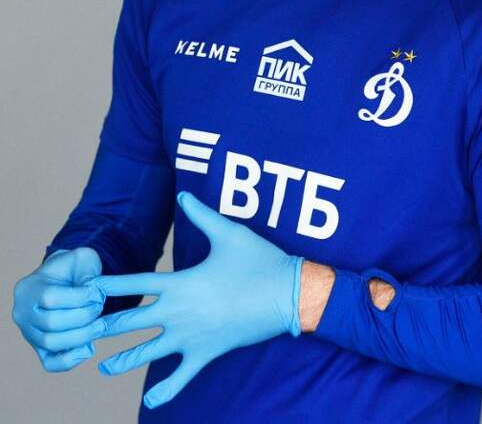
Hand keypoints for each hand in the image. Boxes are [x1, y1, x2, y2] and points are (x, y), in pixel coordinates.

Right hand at [12, 248, 105, 371]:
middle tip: (100, 308)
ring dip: (83, 336)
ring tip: (100, 325)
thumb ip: (88, 271)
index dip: (80, 298)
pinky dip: (71, 360)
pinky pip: (51, 363)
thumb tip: (92, 294)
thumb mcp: (82, 259)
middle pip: (51, 323)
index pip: (50, 298)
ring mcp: (29, 332)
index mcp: (29, 287)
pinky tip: (89, 347)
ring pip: (51, 343)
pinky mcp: (40, 349)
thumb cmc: (75, 269)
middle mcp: (22, 312)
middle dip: (84, 316)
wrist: (65, 280)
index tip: (98, 293)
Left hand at [94, 191, 302, 408]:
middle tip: (81, 331)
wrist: (287, 294)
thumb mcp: (229, 234)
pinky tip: (152, 403)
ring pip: (147, 353)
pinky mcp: (207, 353)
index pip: (132, 284)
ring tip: (102, 367)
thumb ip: (202, 215)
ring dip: (123, 360)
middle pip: (129, 322)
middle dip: (103, 327)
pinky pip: (182, 377)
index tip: (85, 290)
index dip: (106, 286)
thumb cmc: (259, 262)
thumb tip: (184, 194)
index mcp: (179, 283)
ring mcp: (191, 337)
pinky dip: (166, 391)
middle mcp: (177, 313)